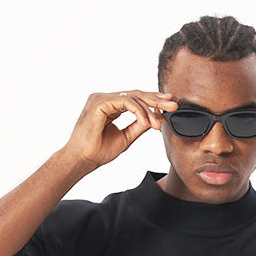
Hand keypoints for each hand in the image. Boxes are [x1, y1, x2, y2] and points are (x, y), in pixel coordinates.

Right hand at [63, 90, 177, 170]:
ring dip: (149, 109)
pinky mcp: (99, 102)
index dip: (153, 101)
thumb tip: (156, 119)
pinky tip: (146, 121)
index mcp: (110, 106)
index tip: (168, 107)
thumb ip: (139, 126)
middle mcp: (105, 99)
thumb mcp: (126, 137)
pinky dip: (138, 111)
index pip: (135, 99)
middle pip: (136, 94)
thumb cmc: (98, 151)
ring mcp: (101, 98)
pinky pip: (125, 101)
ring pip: (132, 96)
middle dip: (156, 99)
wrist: (82, 160)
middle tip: (173, 104)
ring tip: (159, 123)